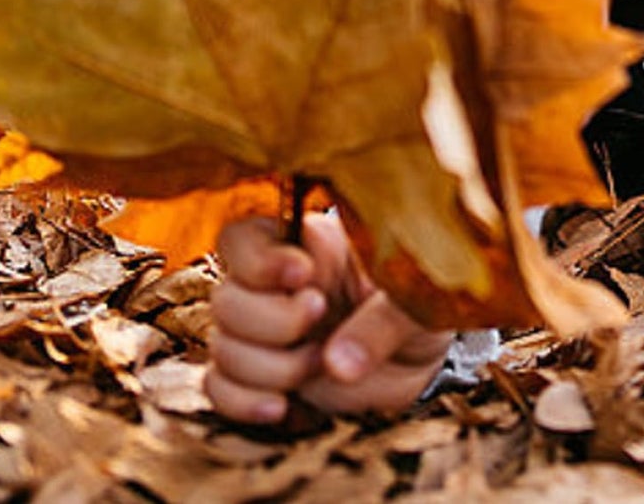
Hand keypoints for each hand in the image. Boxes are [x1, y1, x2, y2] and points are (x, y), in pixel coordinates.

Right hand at [206, 213, 453, 422]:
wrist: (424, 357)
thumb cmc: (420, 305)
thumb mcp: (415, 304)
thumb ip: (380, 325)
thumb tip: (337, 364)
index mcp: (312, 247)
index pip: (244, 236)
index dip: (259, 258)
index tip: (304, 275)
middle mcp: (277, 286)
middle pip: (226, 297)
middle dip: (269, 322)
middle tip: (319, 317)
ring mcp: (264, 332)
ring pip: (222, 345)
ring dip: (268, 367)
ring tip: (322, 363)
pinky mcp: (261, 376)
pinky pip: (219, 387)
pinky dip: (242, 402)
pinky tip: (284, 407)